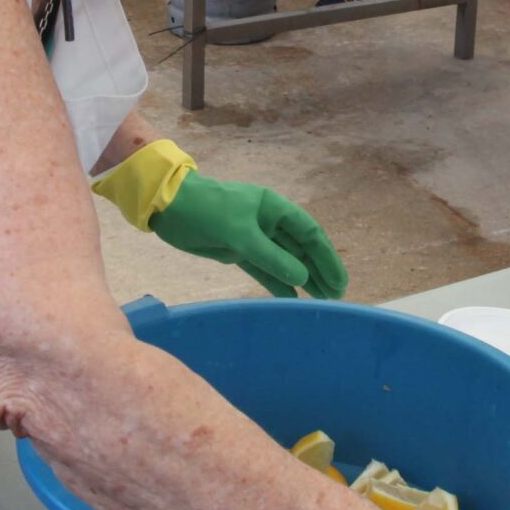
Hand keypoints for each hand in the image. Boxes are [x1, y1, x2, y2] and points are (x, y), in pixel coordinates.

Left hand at [149, 172, 347, 298]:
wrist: (169, 207)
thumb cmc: (208, 210)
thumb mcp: (241, 234)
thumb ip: (272, 257)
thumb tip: (303, 278)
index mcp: (274, 208)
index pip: (309, 233)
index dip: (327, 257)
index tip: (339, 281)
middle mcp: (268, 222)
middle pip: (301, 249)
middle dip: (319, 271)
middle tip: (335, 297)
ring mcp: (253, 238)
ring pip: (284, 261)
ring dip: (302, 280)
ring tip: (320, 301)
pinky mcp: (237, 251)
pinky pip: (263, 270)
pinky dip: (277, 284)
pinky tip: (291, 300)